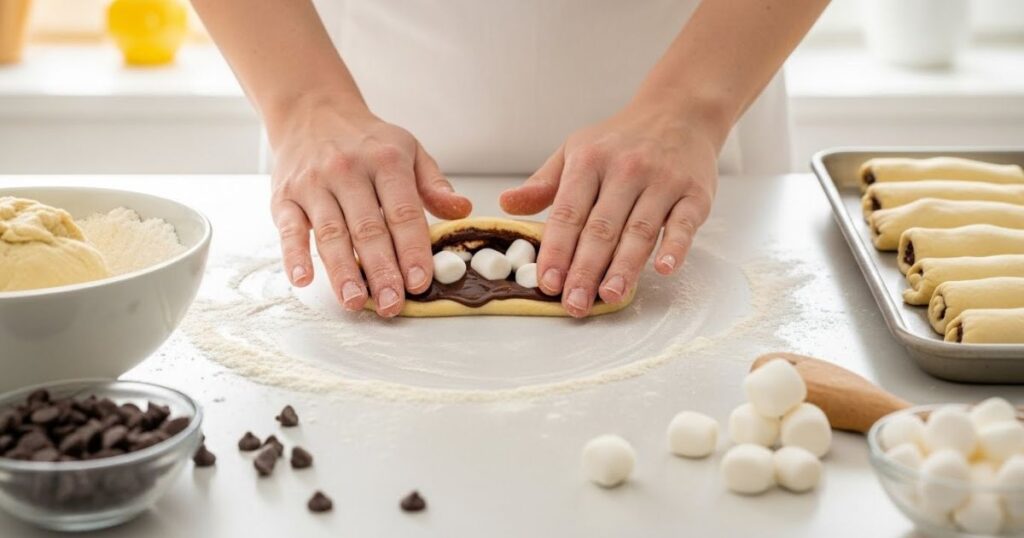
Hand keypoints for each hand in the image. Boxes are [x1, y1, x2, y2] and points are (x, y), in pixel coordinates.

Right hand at [270, 98, 471, 316]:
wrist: (311, 111)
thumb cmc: (366, 140)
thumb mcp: (409, 150)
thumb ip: (435, 185)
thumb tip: (463, 210)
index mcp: (386, 162)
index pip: (403, 213)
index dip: (412, 250)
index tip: (420, 281)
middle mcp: (348, 171)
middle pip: (368, 229)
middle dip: (381, 270)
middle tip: (391, 304)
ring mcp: (314, 184)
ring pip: (331, 233)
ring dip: (343, 271)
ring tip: (355, 301)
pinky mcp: (284, 196)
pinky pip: (289, 229)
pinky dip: (294, 255)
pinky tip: (304, 280)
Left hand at [500, 102, 718, 317]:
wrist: (680, 112)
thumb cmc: (621, 139)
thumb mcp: (576, 150)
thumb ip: (543, 183)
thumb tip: (506, 204)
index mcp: (589, 161)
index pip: (568, 212)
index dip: (556, 250)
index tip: (547, 282)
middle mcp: (625, 169)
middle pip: (601, 228)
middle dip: (585, 270)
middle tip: (574, 303)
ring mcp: (662, 180)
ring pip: (639, 230)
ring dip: (624, 267)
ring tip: (609, 296)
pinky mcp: (695, 192)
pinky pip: (683, 223)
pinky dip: (675, 246)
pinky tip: (663, 269)